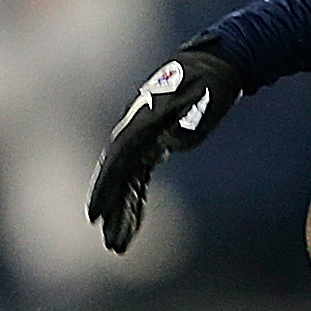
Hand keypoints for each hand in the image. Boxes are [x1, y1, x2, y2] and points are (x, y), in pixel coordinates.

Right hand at [89, 48, 240, 253]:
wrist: (216, 66)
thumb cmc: (213, 83)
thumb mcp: (208, 100)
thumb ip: (189, 124)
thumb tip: (169, 145)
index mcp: (145, 122)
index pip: (118, 160)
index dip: (104, 188)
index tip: (94, 214)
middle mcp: (137, 132)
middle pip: (118, 176)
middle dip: (112, 209)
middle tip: (108, 241)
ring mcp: (143, 139)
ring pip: (127, 181)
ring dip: (123, 212)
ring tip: (118, 244)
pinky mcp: (153, 145)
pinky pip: (140, 178)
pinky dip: (136, 200)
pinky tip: (132, 222)